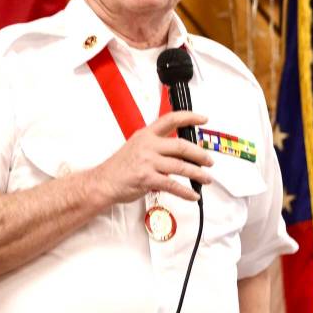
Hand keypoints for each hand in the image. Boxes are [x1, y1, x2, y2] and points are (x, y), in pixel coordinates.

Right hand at [94, 111, 212, 203]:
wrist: (103, 182)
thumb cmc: (119, 167)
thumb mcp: (136, 147)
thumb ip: (156, 147)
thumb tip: (178, 153)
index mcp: (146, 134)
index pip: (170, 119)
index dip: (189, 117)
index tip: (203, 119)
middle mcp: (148, 145)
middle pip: (182, 145)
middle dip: (200, 154)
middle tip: (209, 160)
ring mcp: (148, 161)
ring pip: (181, 166)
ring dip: (197, 174)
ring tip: (205, 178)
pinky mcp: (147, 178)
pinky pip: (173, 185)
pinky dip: (186, 192)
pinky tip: (192, 195)